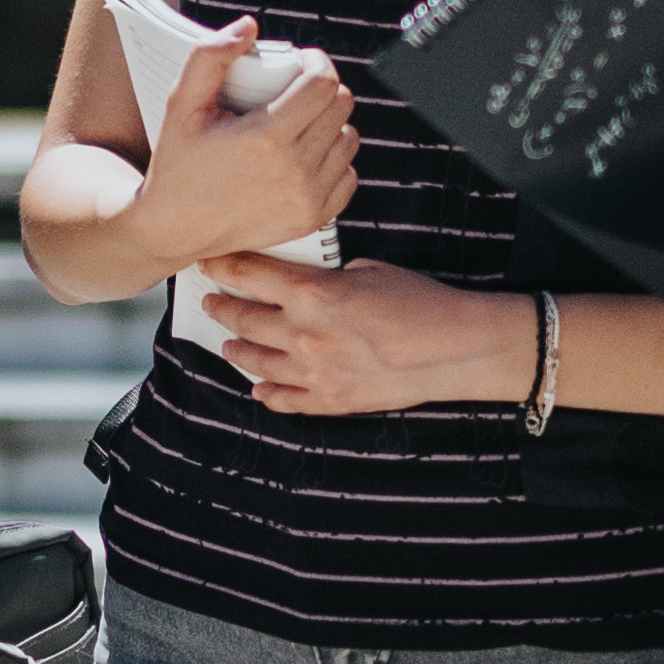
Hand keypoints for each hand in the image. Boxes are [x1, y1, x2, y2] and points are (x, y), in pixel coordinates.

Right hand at [136, 27, 356, 266]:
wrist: (175, 228)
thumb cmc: (177, 164)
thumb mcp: (181, 105)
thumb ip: (208, 57)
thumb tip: (248, 27)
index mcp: (266, 138)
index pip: (323, 84)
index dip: (318, 62)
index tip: (304, 61)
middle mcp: (294, 170)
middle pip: (341, 107)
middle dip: (324, 89)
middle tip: (299, 90)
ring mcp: (307, 198)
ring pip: (349, 139)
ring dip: (331, 124)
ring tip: (301, 124)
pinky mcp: (312, 218)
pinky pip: (348, 175)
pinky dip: (334, 161)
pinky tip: (307, 155)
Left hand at [193, 249, 530, 418]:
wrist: (455, 348)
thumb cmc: (420, 302)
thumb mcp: (369, 271)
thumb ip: (328, 279)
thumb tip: (311, 285)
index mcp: (311, 293)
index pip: (251, 274)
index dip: (224, 266)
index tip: (207, 263)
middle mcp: (302, 334)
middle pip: (244, 318)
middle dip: (222, 307)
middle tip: (210, 302)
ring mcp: (312, 372)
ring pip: (257, 362)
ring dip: (238, 349)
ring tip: (228, 343)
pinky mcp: (330, 401)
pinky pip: (285, 400)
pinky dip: (268, 395)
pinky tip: (258, 390)